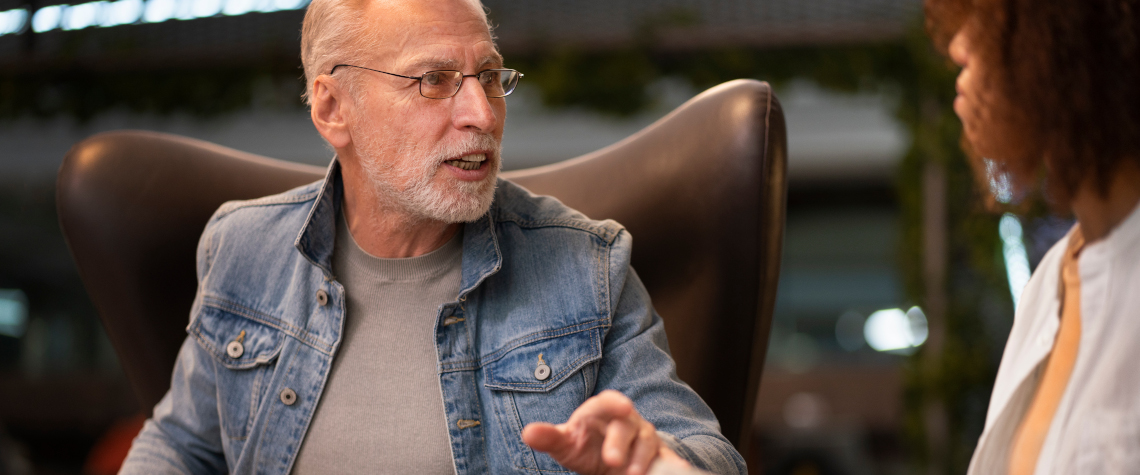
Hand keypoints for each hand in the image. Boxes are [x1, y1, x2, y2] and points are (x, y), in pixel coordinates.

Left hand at [521, 390, 690, 474]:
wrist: (609, 460)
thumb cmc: (586, 446)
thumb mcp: (566, 444)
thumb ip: (549, 438)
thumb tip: (527, 433)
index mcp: (603, 411)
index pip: (609, 401)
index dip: (616, 403)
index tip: (624, 408)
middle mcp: (627, 421)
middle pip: (627, 426)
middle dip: (622, 443)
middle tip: (612, 462)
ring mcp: (644, 439)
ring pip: (649, 443)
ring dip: (642, 458)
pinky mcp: (658, 457)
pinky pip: (666, 459)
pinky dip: (670, 465)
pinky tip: (673, 469)